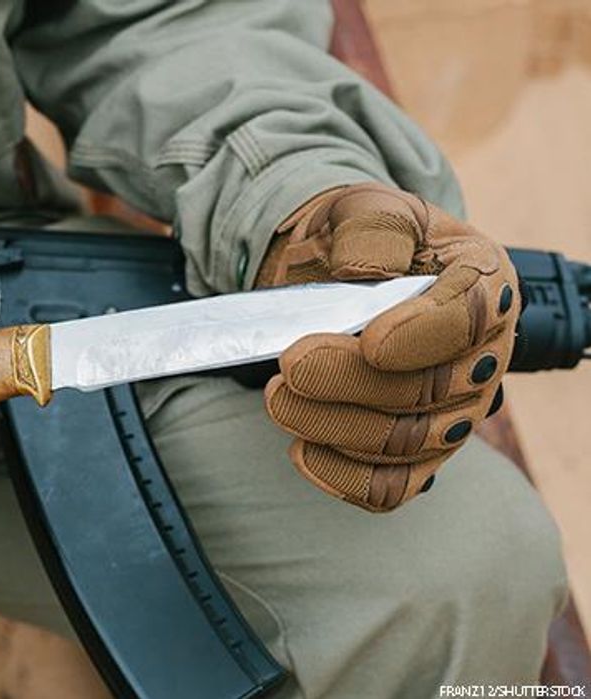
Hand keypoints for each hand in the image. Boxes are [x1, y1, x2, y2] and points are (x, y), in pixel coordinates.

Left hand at [257, 183, 518, 511]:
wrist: (326, 273)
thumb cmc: (353, 241)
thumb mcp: (361, 207)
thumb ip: (372, 228)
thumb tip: (370, 272)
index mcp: (480, 282)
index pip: (472, 318)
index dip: (424, 336)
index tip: (371, 341)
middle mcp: (478, 355)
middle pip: (429, 392)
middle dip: (349, 383)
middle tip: (288, 366)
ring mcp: (450, 413)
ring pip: (403, 444)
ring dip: (330, 426)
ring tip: (276, 398)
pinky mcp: (414, 456)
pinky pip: (389, 487)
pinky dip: (342, 476)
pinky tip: (301, 449)